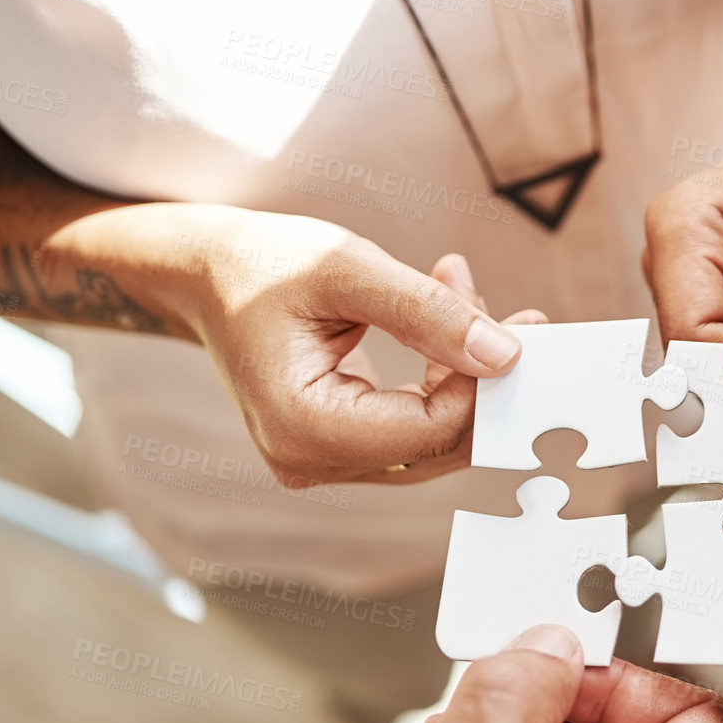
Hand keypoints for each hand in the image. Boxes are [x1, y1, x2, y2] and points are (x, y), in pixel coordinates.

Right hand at [158, 204, 540, 484]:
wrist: (203, 272)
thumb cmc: (261, 262)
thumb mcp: (347, 268)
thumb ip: (429, 314)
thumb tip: (506, 355)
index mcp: (301, 426)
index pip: (429, 431)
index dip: (485, 384)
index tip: (520, 325)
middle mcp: (309, 460)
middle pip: (436, 444)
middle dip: (484, 380)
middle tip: (518, 316)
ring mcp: (321, 460)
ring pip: (431, 437)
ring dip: (466, 372)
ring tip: (464, 292)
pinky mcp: (336, 445)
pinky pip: (412, 426)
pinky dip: (441, 377)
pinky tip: (448, 318)